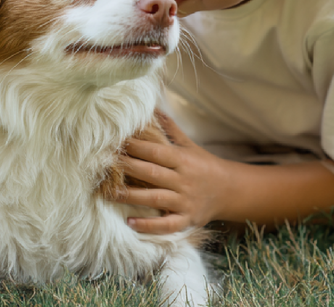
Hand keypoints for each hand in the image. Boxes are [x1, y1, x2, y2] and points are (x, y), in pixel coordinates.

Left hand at [109, 113, 231, 233]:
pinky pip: (166, 224)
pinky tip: (130, 223)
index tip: (115, 143)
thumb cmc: (204, 165)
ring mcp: (185, 201)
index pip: (156, 152)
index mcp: (183, 160)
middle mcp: (183, 180)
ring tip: (108, 193)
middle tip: (103, 165)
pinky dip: (149, 225)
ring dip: (131, 196)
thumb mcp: (190, 146)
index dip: (135, 147)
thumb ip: (170, 130)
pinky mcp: (186, 219)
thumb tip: (154, 108)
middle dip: (128, 168)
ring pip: (155, 198)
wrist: (230, 190)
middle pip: (152, 173)